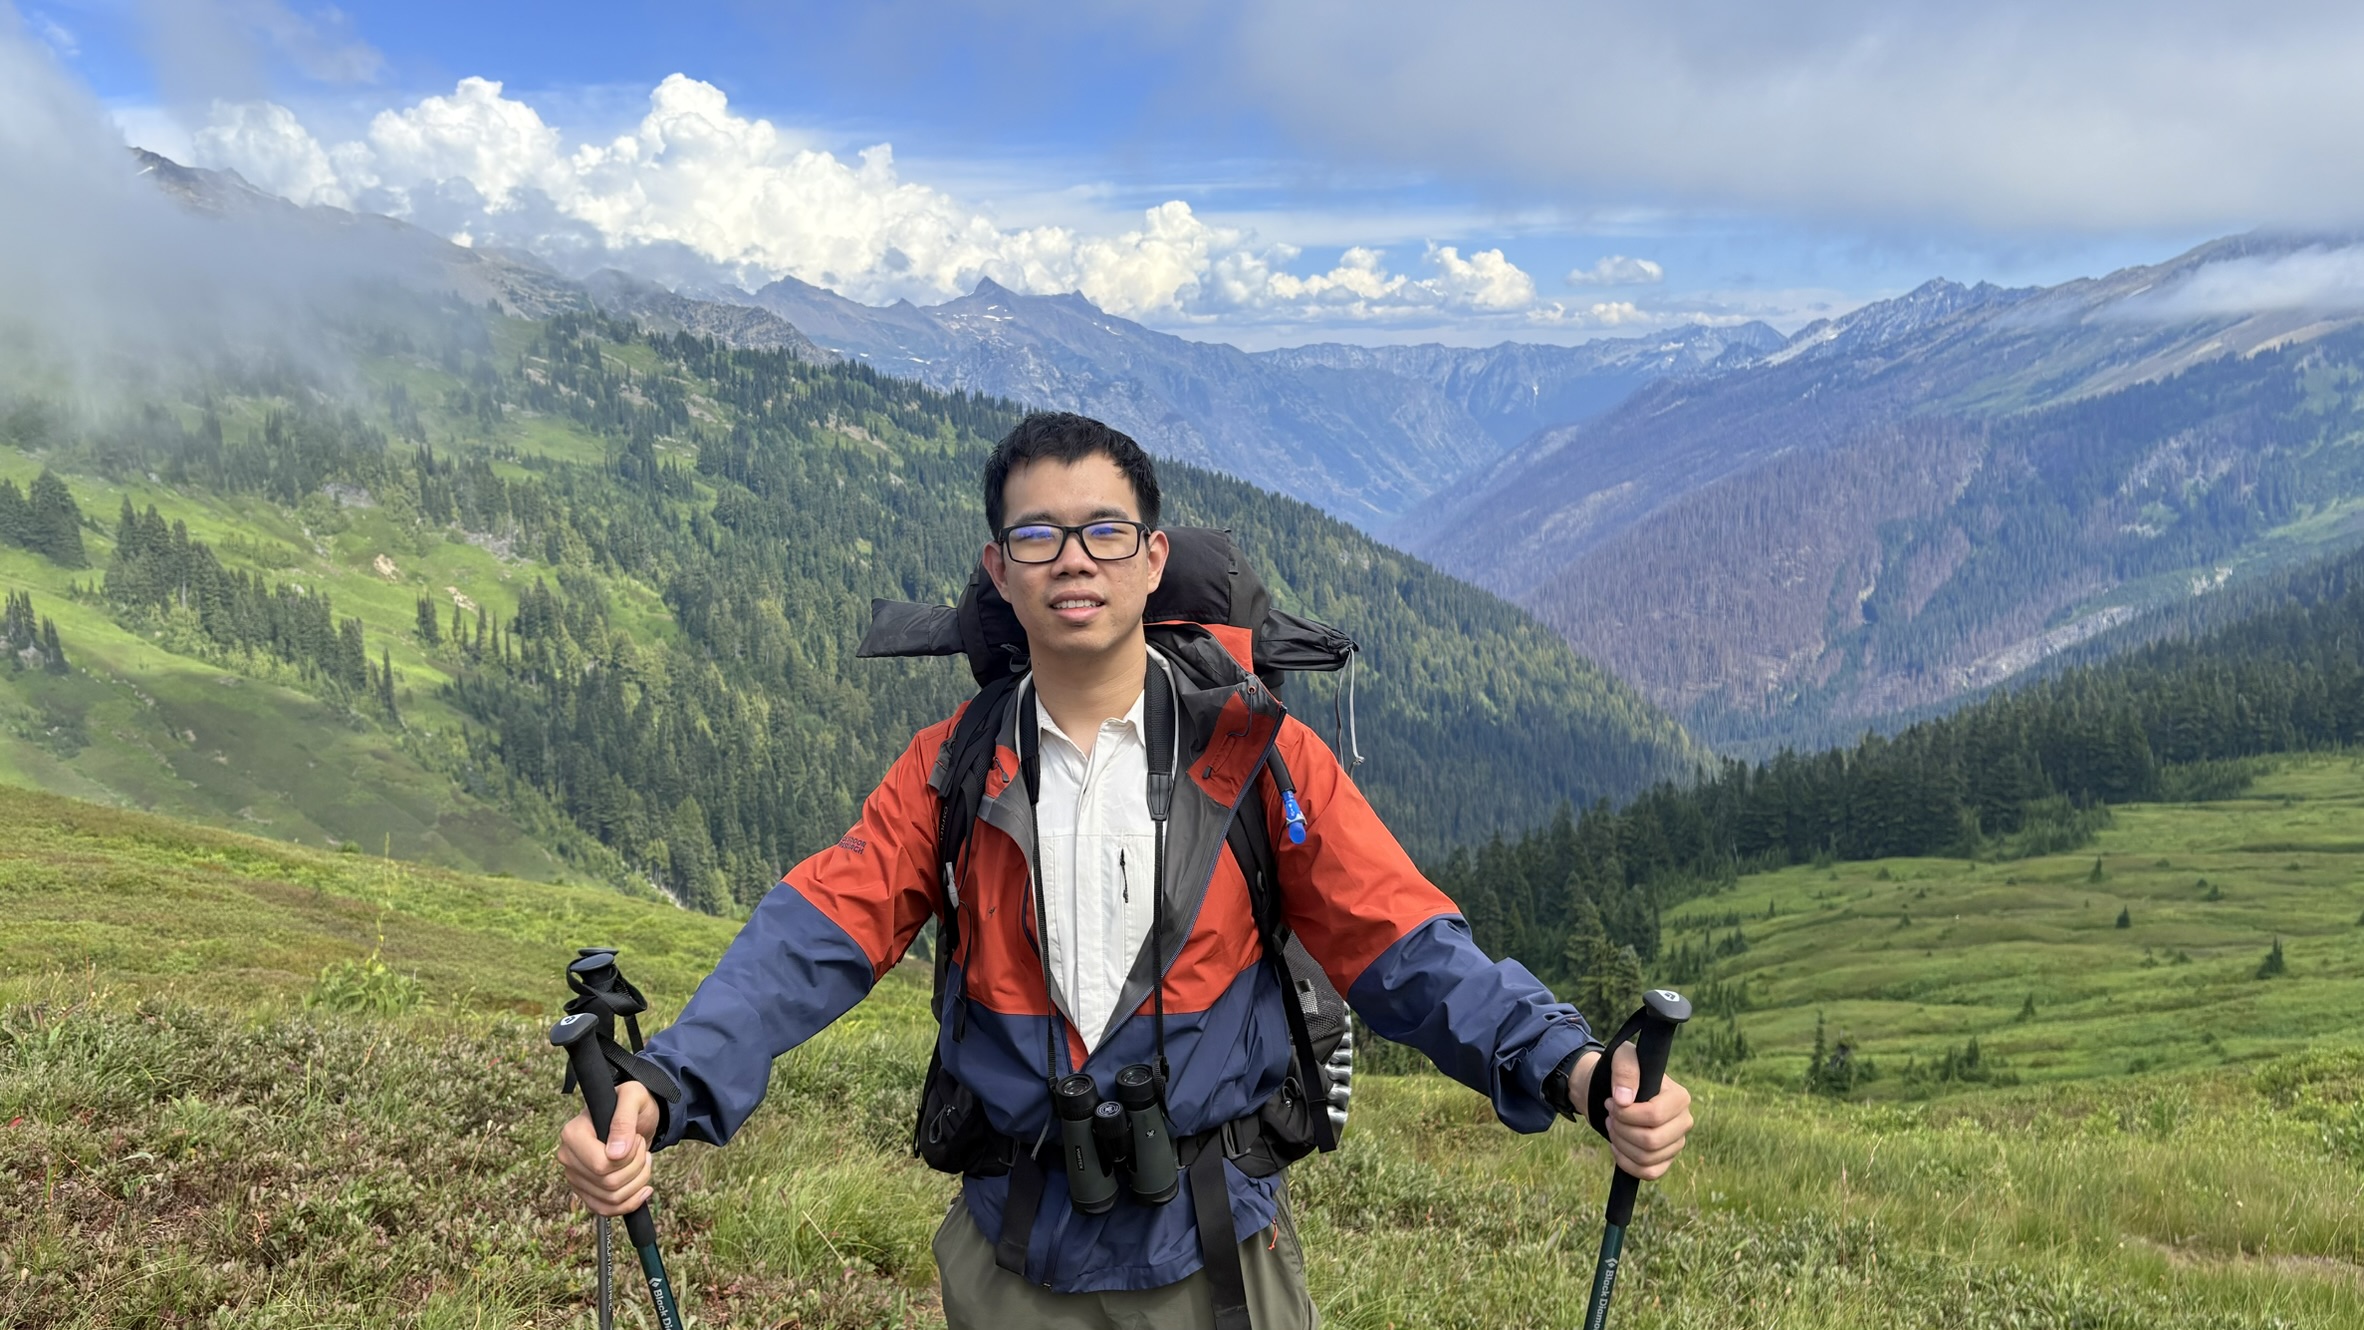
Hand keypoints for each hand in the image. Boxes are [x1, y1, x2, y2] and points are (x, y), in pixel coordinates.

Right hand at [557, 1079, 660, 1215]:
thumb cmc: (631, 1102)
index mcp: (573, 1133)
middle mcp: (568, 1157)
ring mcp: (575, 1176)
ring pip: (611, 1199)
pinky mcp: (586, 1191)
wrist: (635, 1116)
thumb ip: (624, 1120)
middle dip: (637, 1168)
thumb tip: (615, 1154)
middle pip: (608, 1184)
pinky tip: (643, 1187)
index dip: (627, 1158)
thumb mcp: (633, 1097)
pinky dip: (630, 1203)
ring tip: (643, 1161)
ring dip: (638, 1183)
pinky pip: (606, 1210)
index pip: (600, 1165)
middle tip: (642, 1148)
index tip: (636, 1140)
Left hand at [1571, 1045, 1692, 1179]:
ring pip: (1647, 1158)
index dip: (1626, 1114)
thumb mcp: (1622, 1058)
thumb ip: (1625, 1070)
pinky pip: (1649, 1173)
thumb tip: (1624, 1099)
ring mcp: (1676, 1143)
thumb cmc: (1623, 1074)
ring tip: (1613, 1127)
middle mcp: (1684, 1122)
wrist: (1618, 1093)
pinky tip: (1617, 1147)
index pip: (1655, 1115)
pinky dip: (1627, 1163)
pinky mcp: (1666, 1159)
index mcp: (1680, 1097)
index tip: (1611, 1103)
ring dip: (1620, 1144)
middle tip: (1610, 1116)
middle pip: (1651, 1141)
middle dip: (1621, 1130)